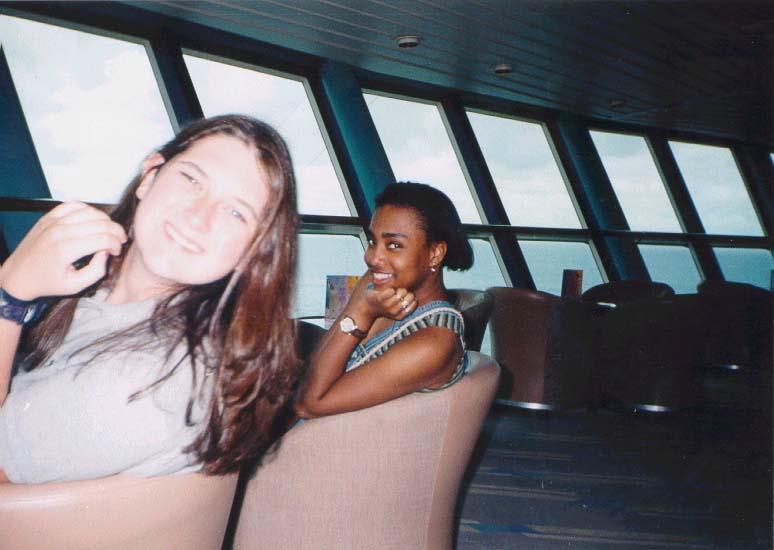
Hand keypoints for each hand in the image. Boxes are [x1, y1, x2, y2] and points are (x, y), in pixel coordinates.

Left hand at [0, 202, 126, 300]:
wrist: (19, 275)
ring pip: (90, 211)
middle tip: (121, 241)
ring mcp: (53, 221)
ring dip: (106, 220)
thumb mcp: (75, 286)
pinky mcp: (49, 217)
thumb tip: (106, 252)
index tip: (117, 253)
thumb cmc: (48, 283)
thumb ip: (96, 271)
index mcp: (66, 250)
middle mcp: (60, 231)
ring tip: (110, 230)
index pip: (103, 239)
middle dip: (116, 232)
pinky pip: (74, 205)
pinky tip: (93, 220)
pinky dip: (88, 210)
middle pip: (100, 223)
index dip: (117, 245)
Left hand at [346, 271, 416, 324]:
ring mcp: (387, 305)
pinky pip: (391, 291)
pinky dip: (390, 289)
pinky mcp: (380, 298)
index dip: (412, 298)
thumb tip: (415, 297)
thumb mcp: (396, 310)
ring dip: (398, 290)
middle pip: (408, 297)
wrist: (366, 308)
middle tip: (399, 293)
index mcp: (400, 316)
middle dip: (406, 292)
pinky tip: (386, 292)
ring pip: (400, 293)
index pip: (414, 303)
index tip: (405, 297)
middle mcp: (395, 312)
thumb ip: (405, 305)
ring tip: (393, 292)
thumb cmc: (383, 307)